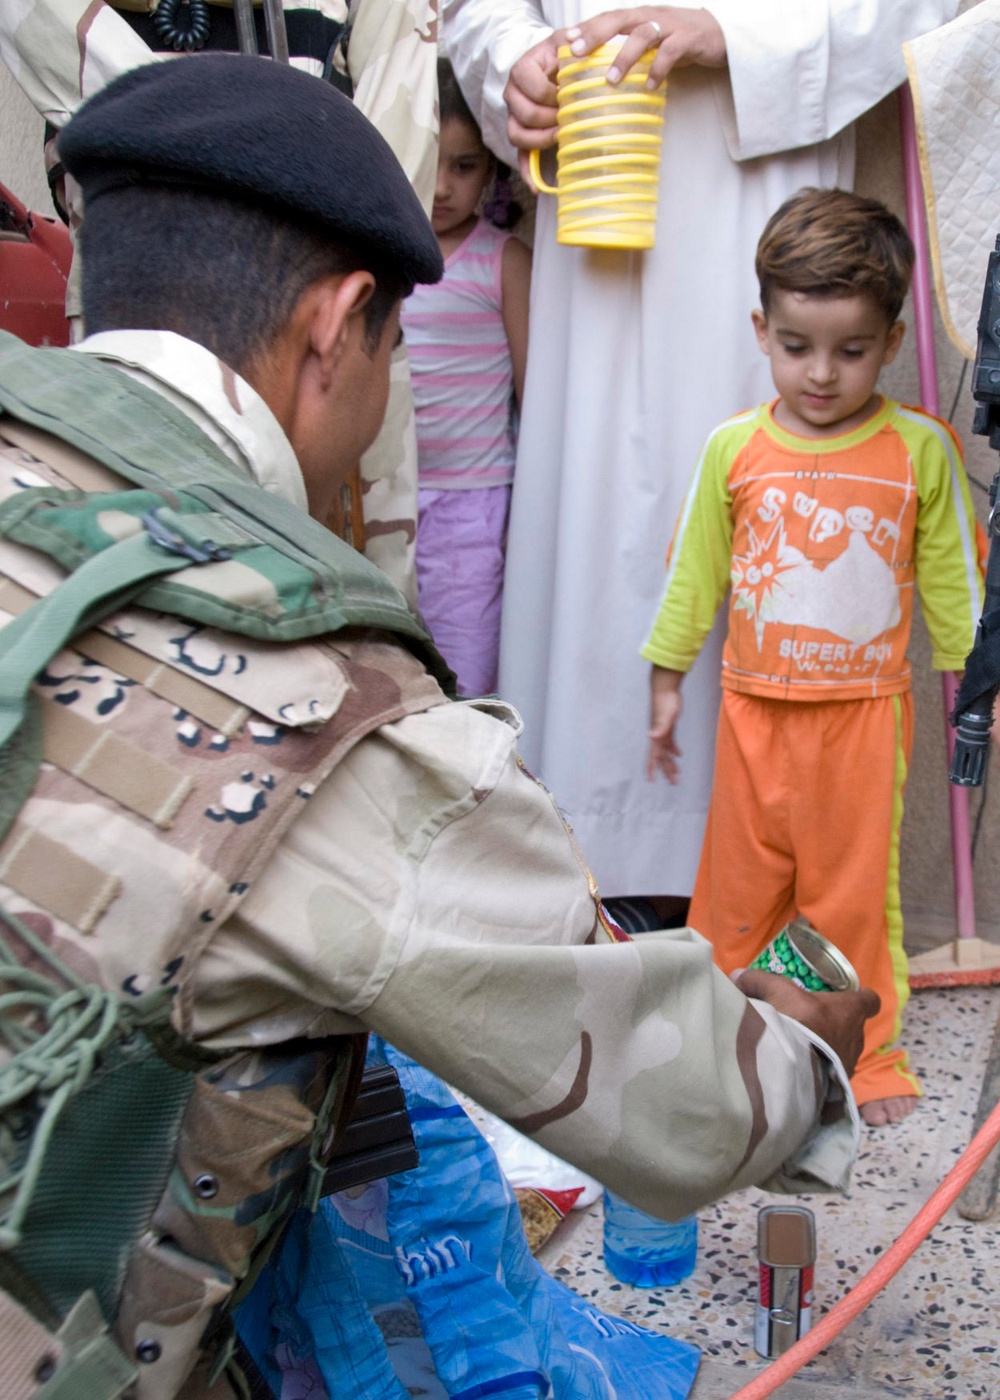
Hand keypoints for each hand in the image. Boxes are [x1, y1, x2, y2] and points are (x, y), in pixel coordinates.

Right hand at [503, 30, 564, 181]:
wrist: (559, 66)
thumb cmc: (566, 56)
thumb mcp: (568, 44)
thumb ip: (572, 43)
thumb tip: (573, 42)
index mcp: (522, 69)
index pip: (529, 85)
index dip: (549, 94)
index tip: (566, 94)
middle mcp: (513, 93)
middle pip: (523, 114)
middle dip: (548, 119)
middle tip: (567, 117)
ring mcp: (515, 116)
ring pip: (517, 135)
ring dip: (540, 140)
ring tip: (560, 136)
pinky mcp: (523, 136)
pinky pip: (519, 158)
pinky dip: (527, 174)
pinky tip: (536, 187)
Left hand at [564, 7, 726, 90]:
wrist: (720, 35)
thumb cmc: (680, 41)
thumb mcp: (651, 44)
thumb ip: (630, 53)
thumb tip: (601, 75)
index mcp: (639, 17)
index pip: (608, 18)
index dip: (587, 27)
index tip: (565, 41)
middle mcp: (652, 16)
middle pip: (619, 19)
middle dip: (596, 34)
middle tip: (576, 53)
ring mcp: (671, 25)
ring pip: (643, 34)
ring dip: (625, 56)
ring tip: (611, 79)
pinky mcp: (690, 38)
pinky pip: (671, 52)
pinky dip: (658, 69)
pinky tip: (649, 86)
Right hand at [647, 666, 682, 782]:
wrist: (665, 687)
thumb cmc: (665, 700)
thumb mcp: (665, 715)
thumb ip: (659, 726)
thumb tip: (651, 736)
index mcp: (656, 736)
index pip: (653, 755)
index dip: (651, 768)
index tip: (651, 780)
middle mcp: (658, 736)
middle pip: (661, 757)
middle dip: (667, 770)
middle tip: (674, 782)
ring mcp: (663, 731)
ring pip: (666, 751)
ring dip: (671, 762)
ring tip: (677, 774)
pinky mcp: (669, 727)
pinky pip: (671, 742)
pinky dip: (674, 749)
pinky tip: (679, 754)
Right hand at [733, 968, 879, 1080]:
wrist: (792, 1067)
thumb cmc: (795, 1022)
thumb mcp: (775, 992)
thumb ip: (757, 981)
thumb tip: (737, 975)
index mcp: (850, 1010)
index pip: (870, 1001)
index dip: (861, 998)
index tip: (848, 998)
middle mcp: (857, 1038)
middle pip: (854, 1027)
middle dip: (837, 1024)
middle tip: (814, 1022)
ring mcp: (850, 1064)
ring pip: (845, 1051)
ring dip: (829, 1049)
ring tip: (805, 1049)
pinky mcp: (839, 1087)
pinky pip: (834, 1074)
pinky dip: (822, 1071)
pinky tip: (803, 1070)